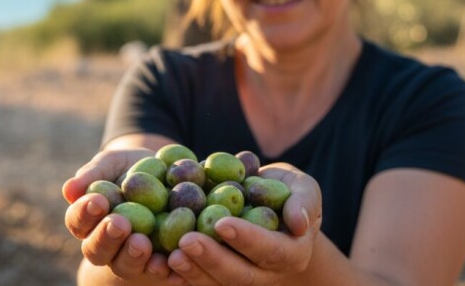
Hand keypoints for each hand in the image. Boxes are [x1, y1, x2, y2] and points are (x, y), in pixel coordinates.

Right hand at [63, 148, 179, 282]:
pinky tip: (165, 262)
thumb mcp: (113, 162)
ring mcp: (130, 257)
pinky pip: (157, 271)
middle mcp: (105, 243)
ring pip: (124, 266)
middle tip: (119, 224)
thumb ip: (93, 173)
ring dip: (131, 256)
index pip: (78, 220)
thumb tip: (69, 189)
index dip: (84, 213)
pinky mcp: (158, 262)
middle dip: (106, 238)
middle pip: (97, 250)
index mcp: (88, 219)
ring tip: (141, 243)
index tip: (98, 201)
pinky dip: (160, 268)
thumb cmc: (131, 167)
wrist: (167, 173)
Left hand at [165, 163, 322, 285]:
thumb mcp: (303, 187)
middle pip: (240, 275)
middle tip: (186, 241)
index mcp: (292, 253)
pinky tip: (160, 265)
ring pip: (217, 284)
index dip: (247, 239)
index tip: (222, 223)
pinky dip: (180, 277)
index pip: (271, 250)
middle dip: (213, 259)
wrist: (270, 207)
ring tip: (171, 256)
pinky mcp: (219, 279)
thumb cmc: (288, 192)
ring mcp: (242, 279)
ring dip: (193, 272)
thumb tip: (298, 222)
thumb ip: (304, 200)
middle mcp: (267, 274)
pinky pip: (200, 283)